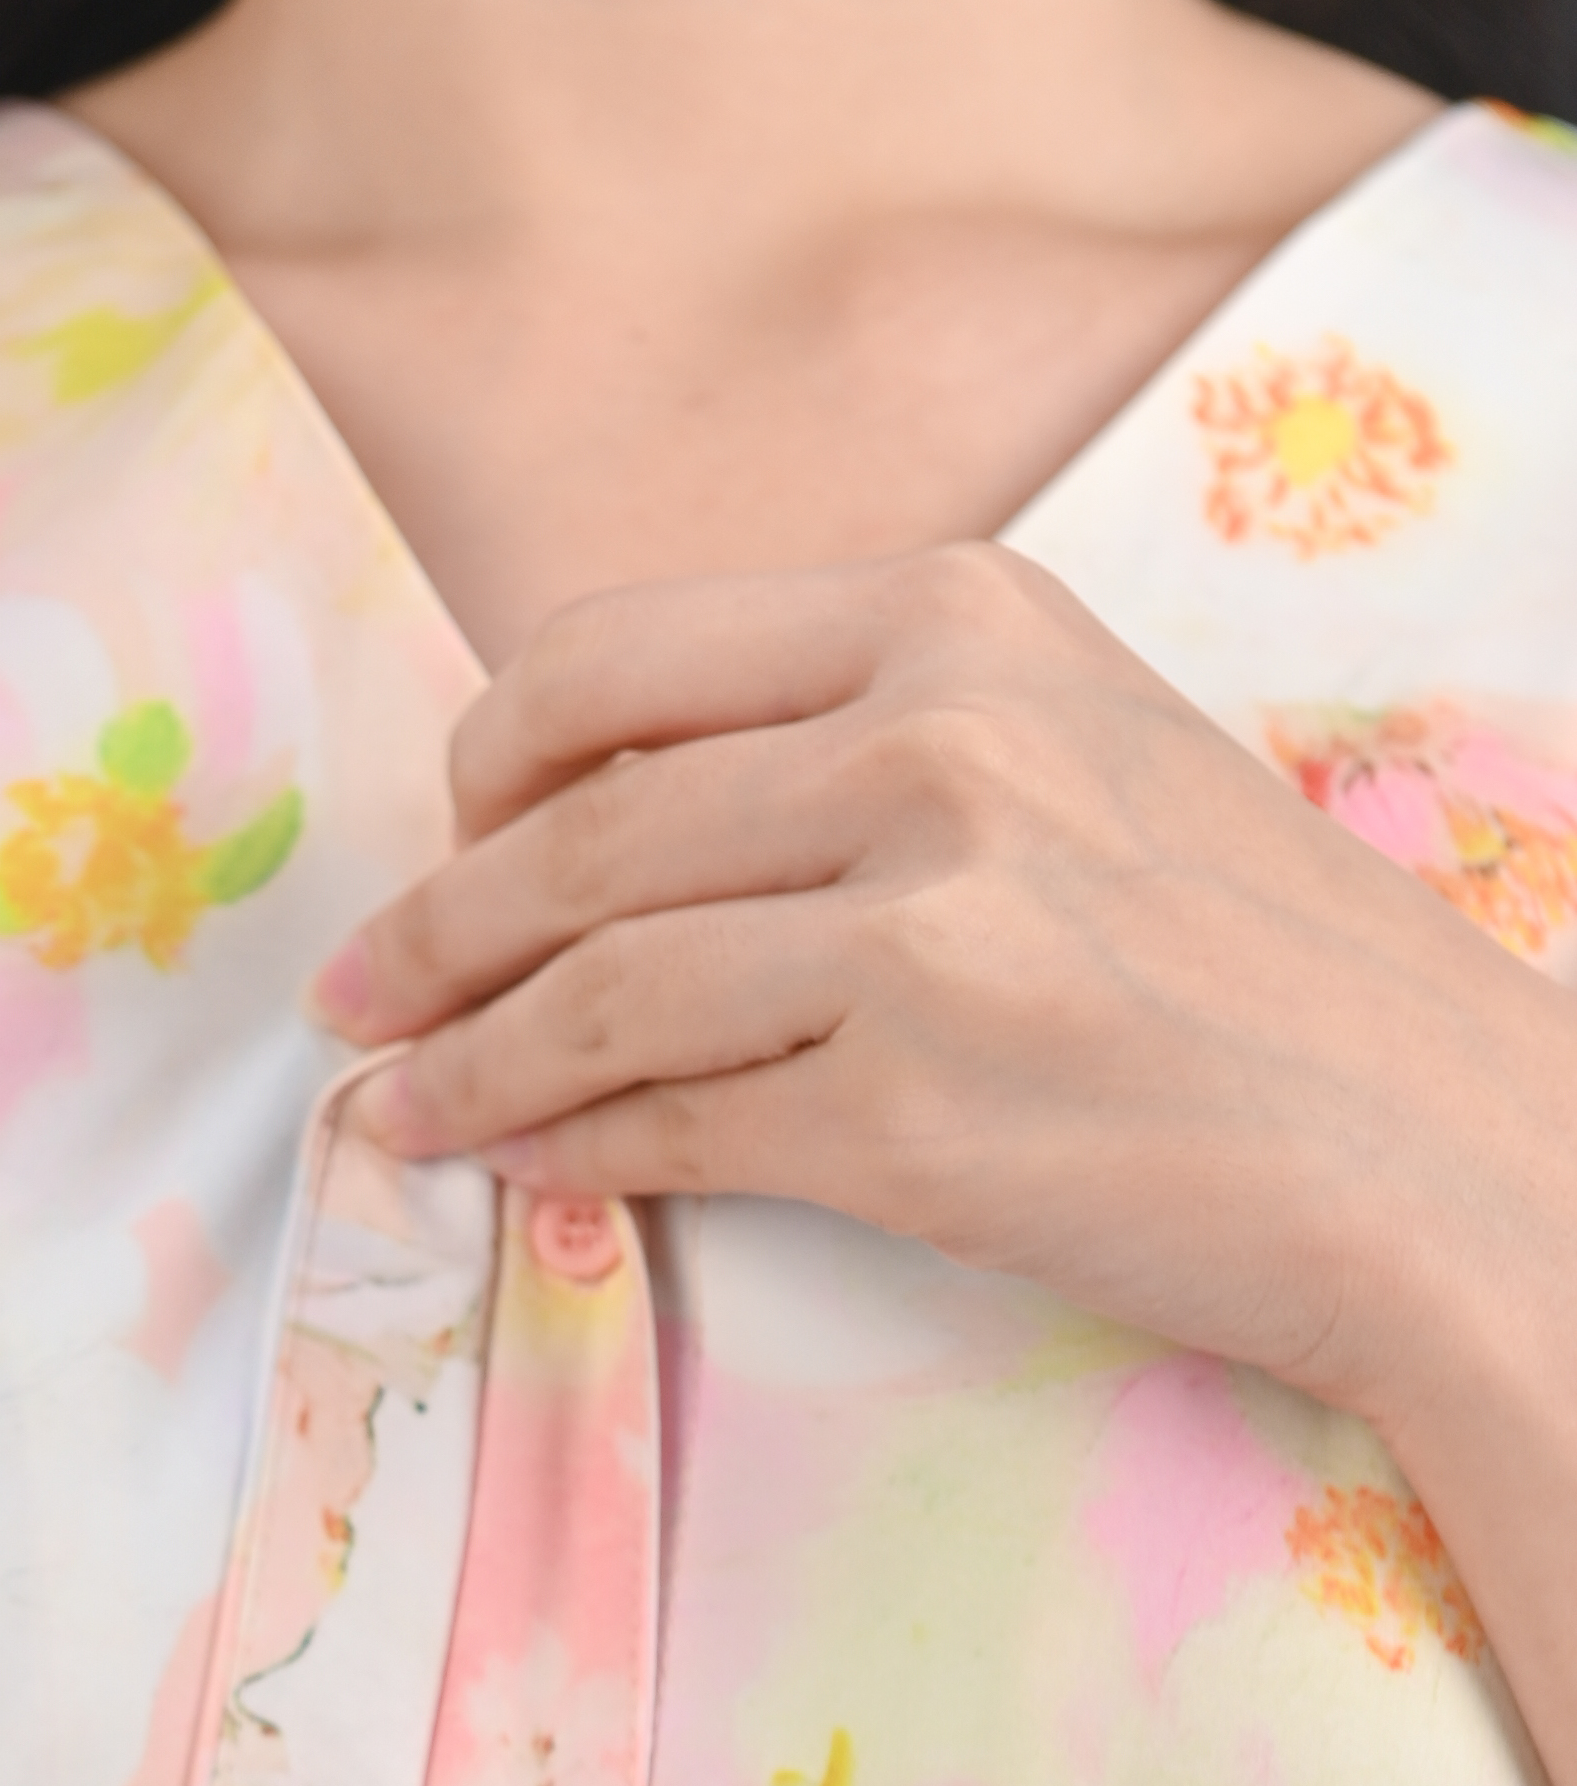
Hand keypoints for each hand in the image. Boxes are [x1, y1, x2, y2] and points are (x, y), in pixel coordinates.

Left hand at [311, 543, 1576, 1432]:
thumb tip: (617, 814)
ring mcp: (923, 932)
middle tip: (356, 992)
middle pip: (579, 832)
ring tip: (393, 1100)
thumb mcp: (1079, 752)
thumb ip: (870, 740)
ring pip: (598, 988)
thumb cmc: (1254, 965)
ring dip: (465, 1057)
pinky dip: (564, 1151)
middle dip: (431, 926)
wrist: (1430, 1143)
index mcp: (959, 619)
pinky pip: (672, 1128)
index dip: (487, 763)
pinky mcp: (913, 1114)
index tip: (443, 837)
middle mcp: (935, 746)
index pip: (617, 662)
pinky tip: (509, 1166)